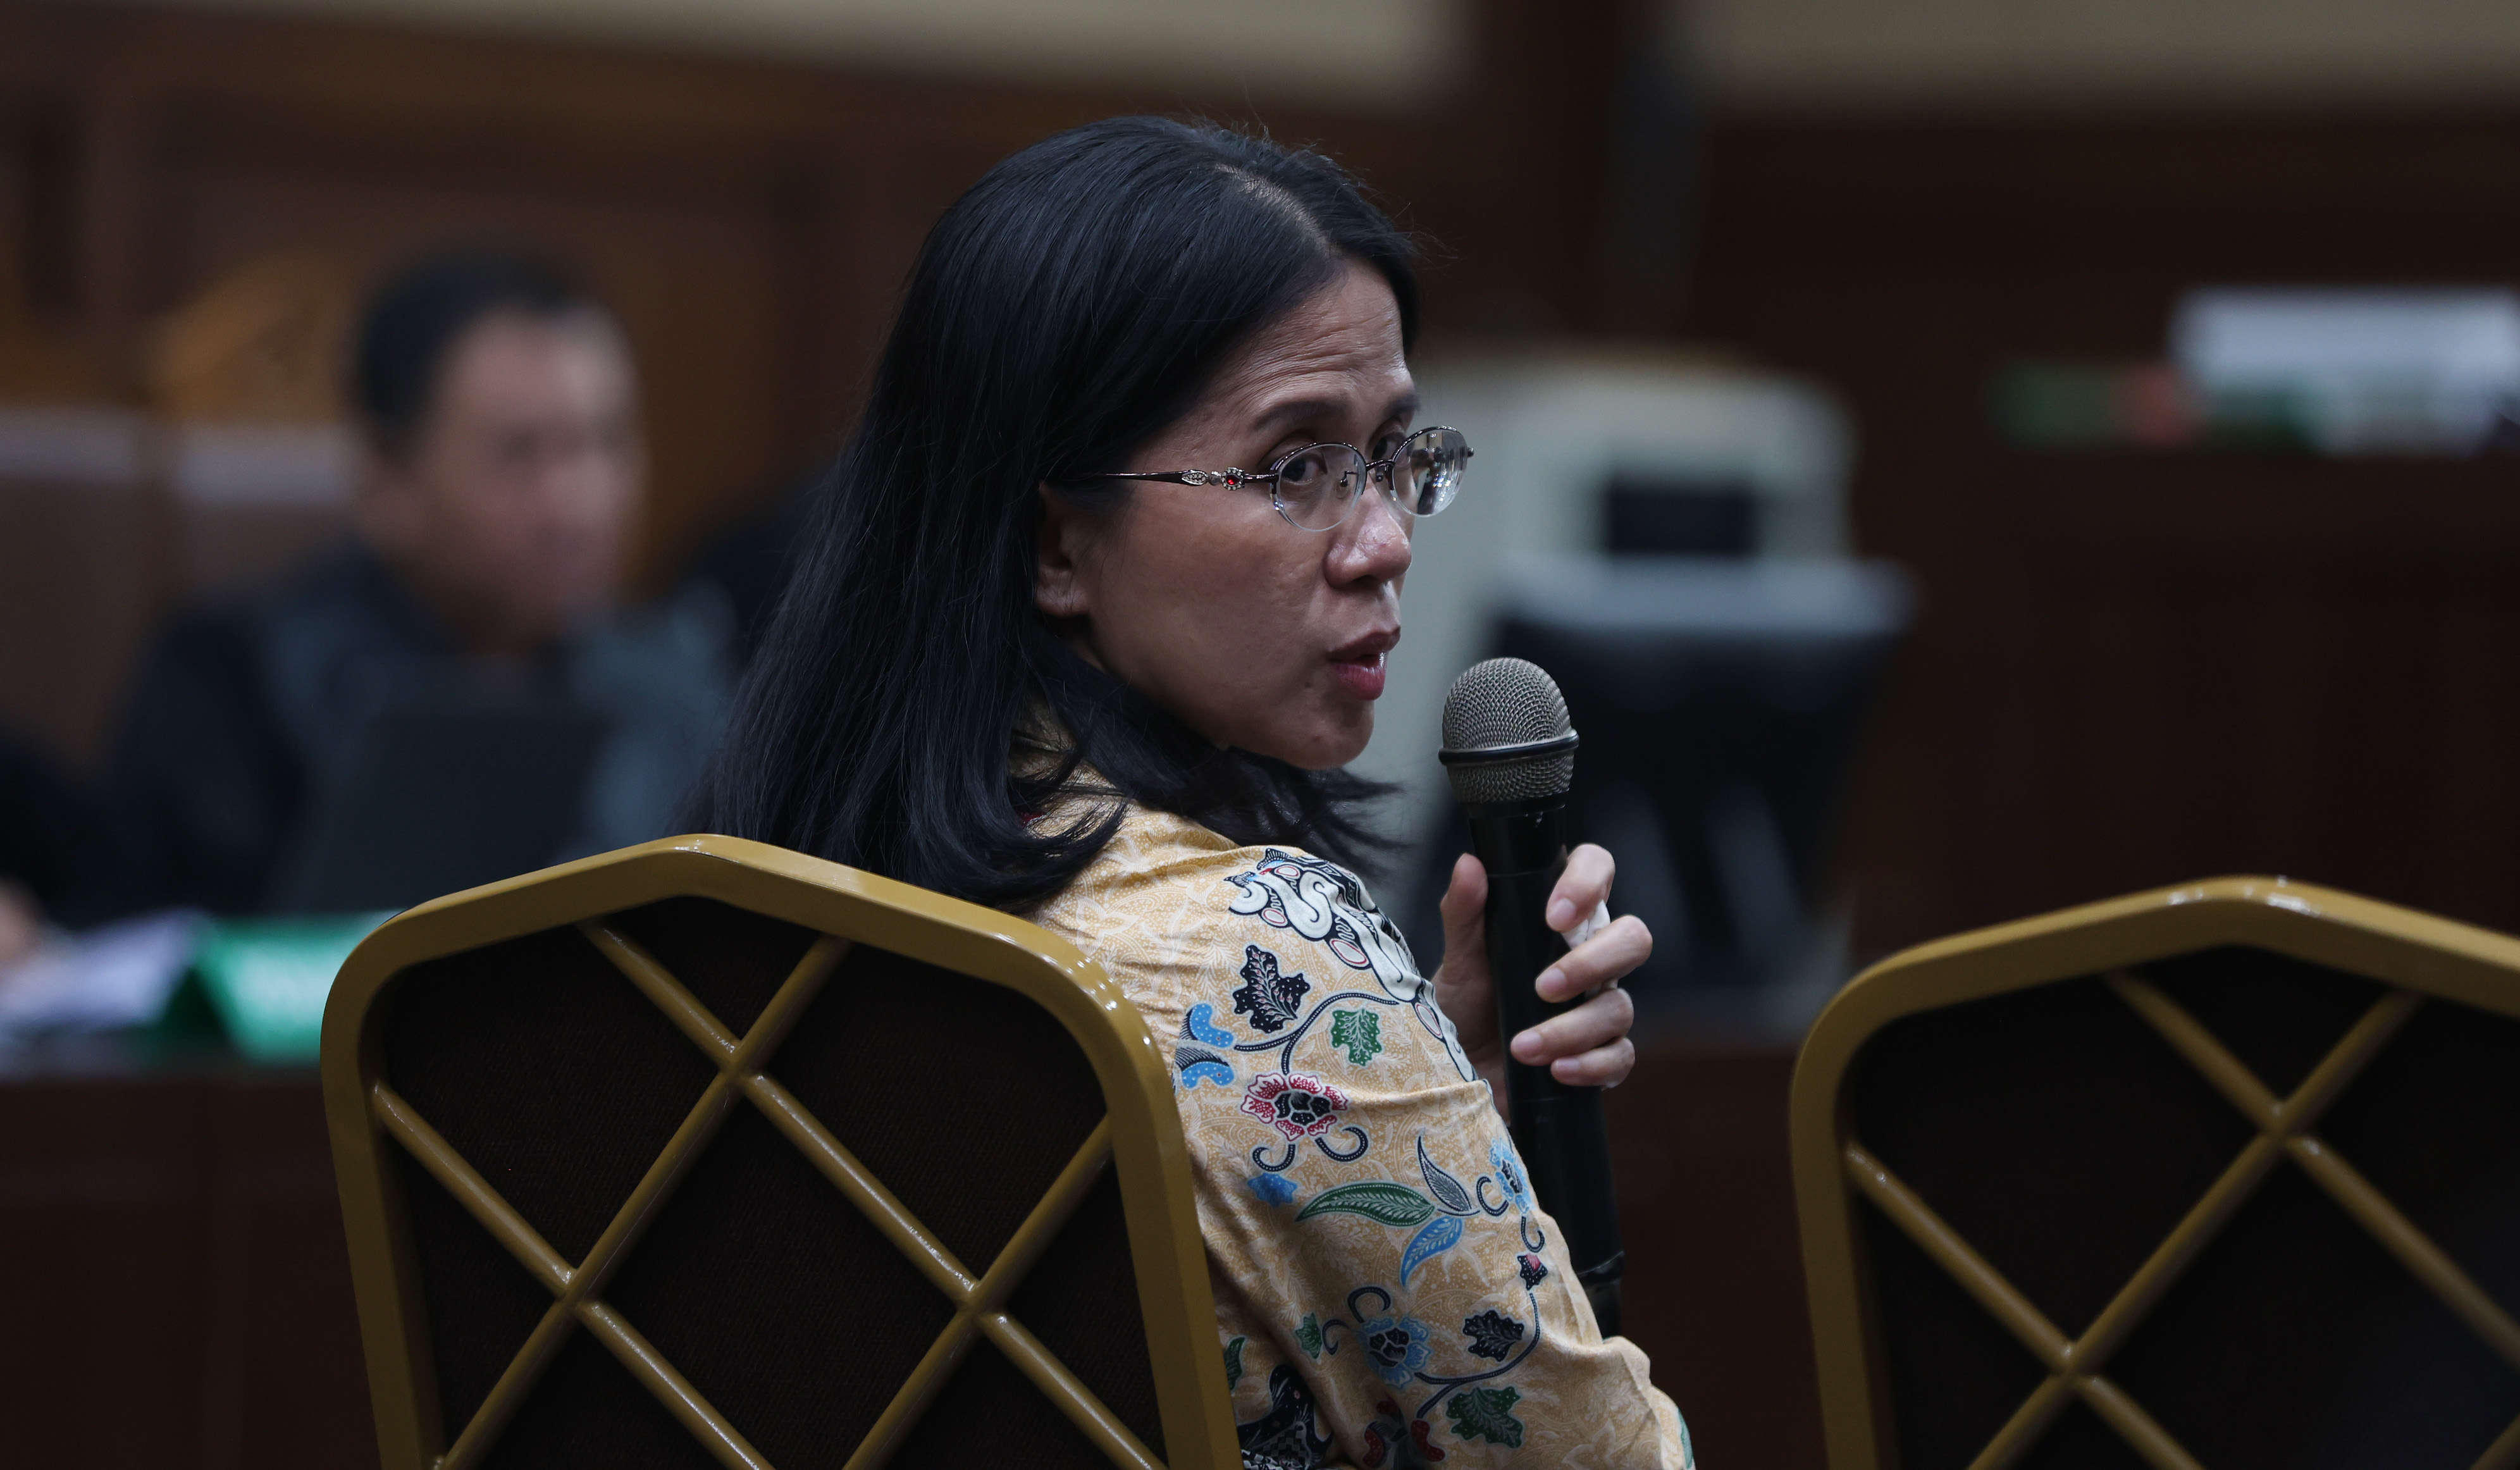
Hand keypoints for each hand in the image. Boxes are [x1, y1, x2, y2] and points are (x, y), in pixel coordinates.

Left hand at [1429, 844, 1648, 1113]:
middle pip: (1633, 939)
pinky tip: (1556, 1070)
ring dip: (1571, 1029)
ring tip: (1523, 1046)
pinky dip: (1589, 1065)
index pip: (1597, 874)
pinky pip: (1620, 1056)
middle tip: (1545, 987)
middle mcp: (1590, 958)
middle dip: (1593, 963)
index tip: (1555, 915)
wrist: (1458, 1079)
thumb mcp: (1457, 962)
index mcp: (1559, 922)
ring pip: (1619, 1006)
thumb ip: (1464, 913)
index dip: (1589, 883)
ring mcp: (1600, 1007)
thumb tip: (1469, 864)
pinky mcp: (1601, 1055)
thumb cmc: (1463, 1011)